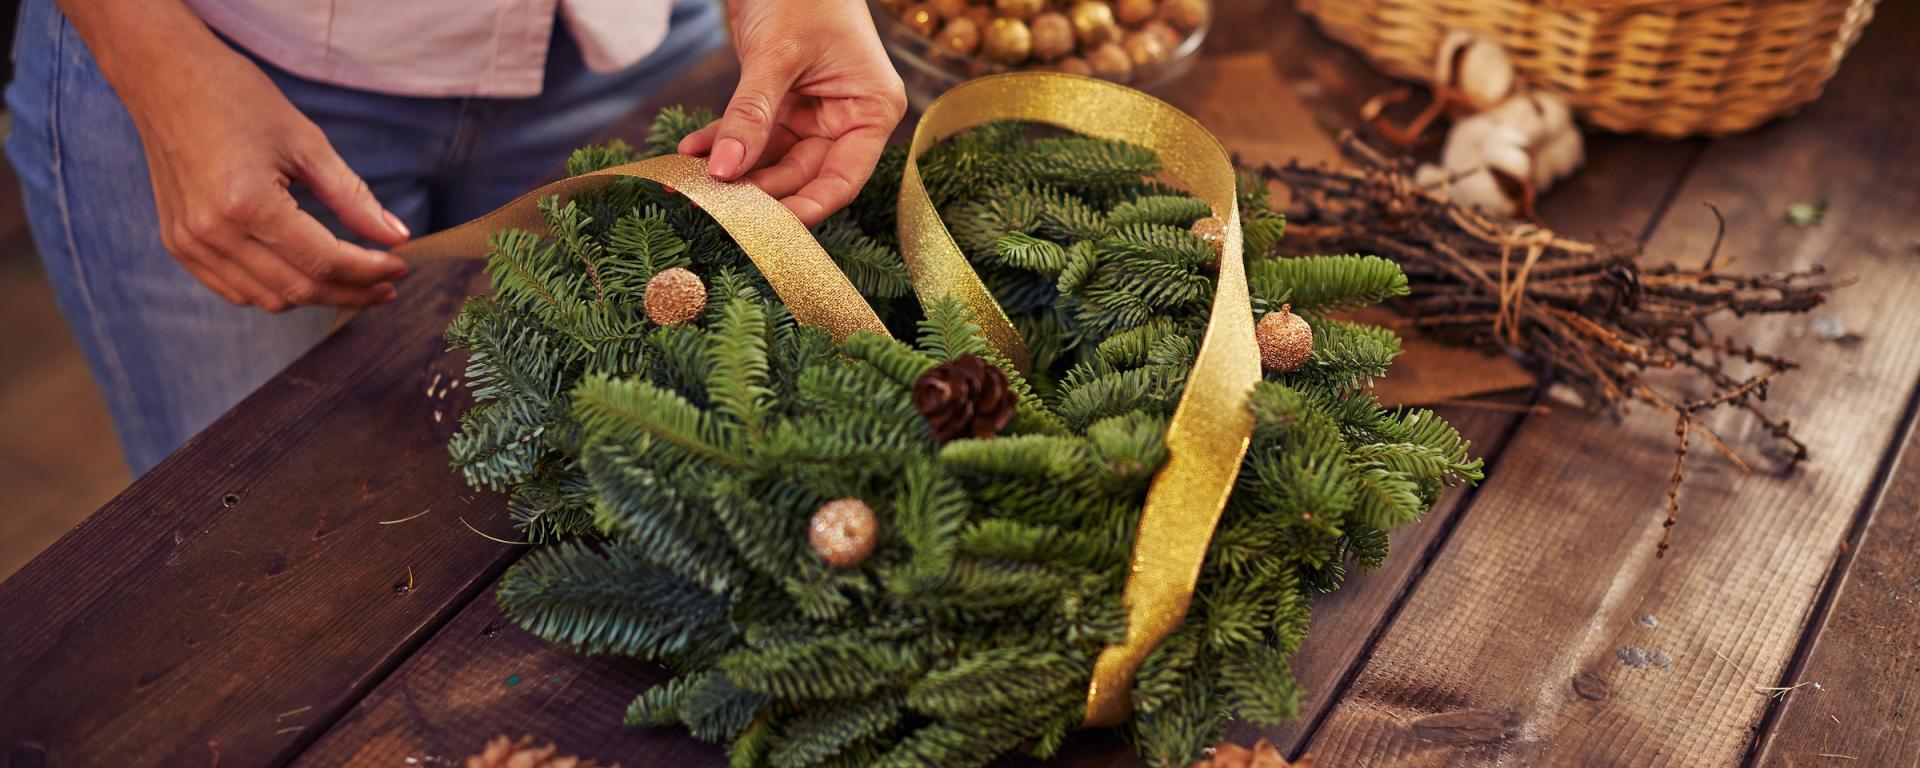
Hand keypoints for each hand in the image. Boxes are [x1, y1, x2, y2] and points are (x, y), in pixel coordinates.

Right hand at [74, 0, 410, 310]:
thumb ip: (353, 197)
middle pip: (298, 289)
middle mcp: (213, 232)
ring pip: (268, 299)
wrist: (164, 76)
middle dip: (351, 292)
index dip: (369, 271)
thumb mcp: (307, 143)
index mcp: (247, 203)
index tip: (401, 267)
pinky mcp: (178, 244)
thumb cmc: (237, 98)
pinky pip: (234, 289)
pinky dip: (274, 291)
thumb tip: (396, 237)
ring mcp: (190, 243)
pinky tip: (305, 276)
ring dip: (315, 297)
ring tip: (354, 283)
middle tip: (387, 286)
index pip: (323, 261)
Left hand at [678, 0, 906, 226]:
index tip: (769, 230)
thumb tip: (724, 169)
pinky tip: (691, 150)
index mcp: (870, 109)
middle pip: (804, 175)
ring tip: (693, 180)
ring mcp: (814, 113)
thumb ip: (752, 114)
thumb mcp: (776, 55)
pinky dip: (722, 142)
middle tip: (717, 206)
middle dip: (759, 190)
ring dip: (734, 169)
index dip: (808, 207)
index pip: (843, 178)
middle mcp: (847, 118)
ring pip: (773, 160)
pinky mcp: (783, 104)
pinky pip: (753, 136)